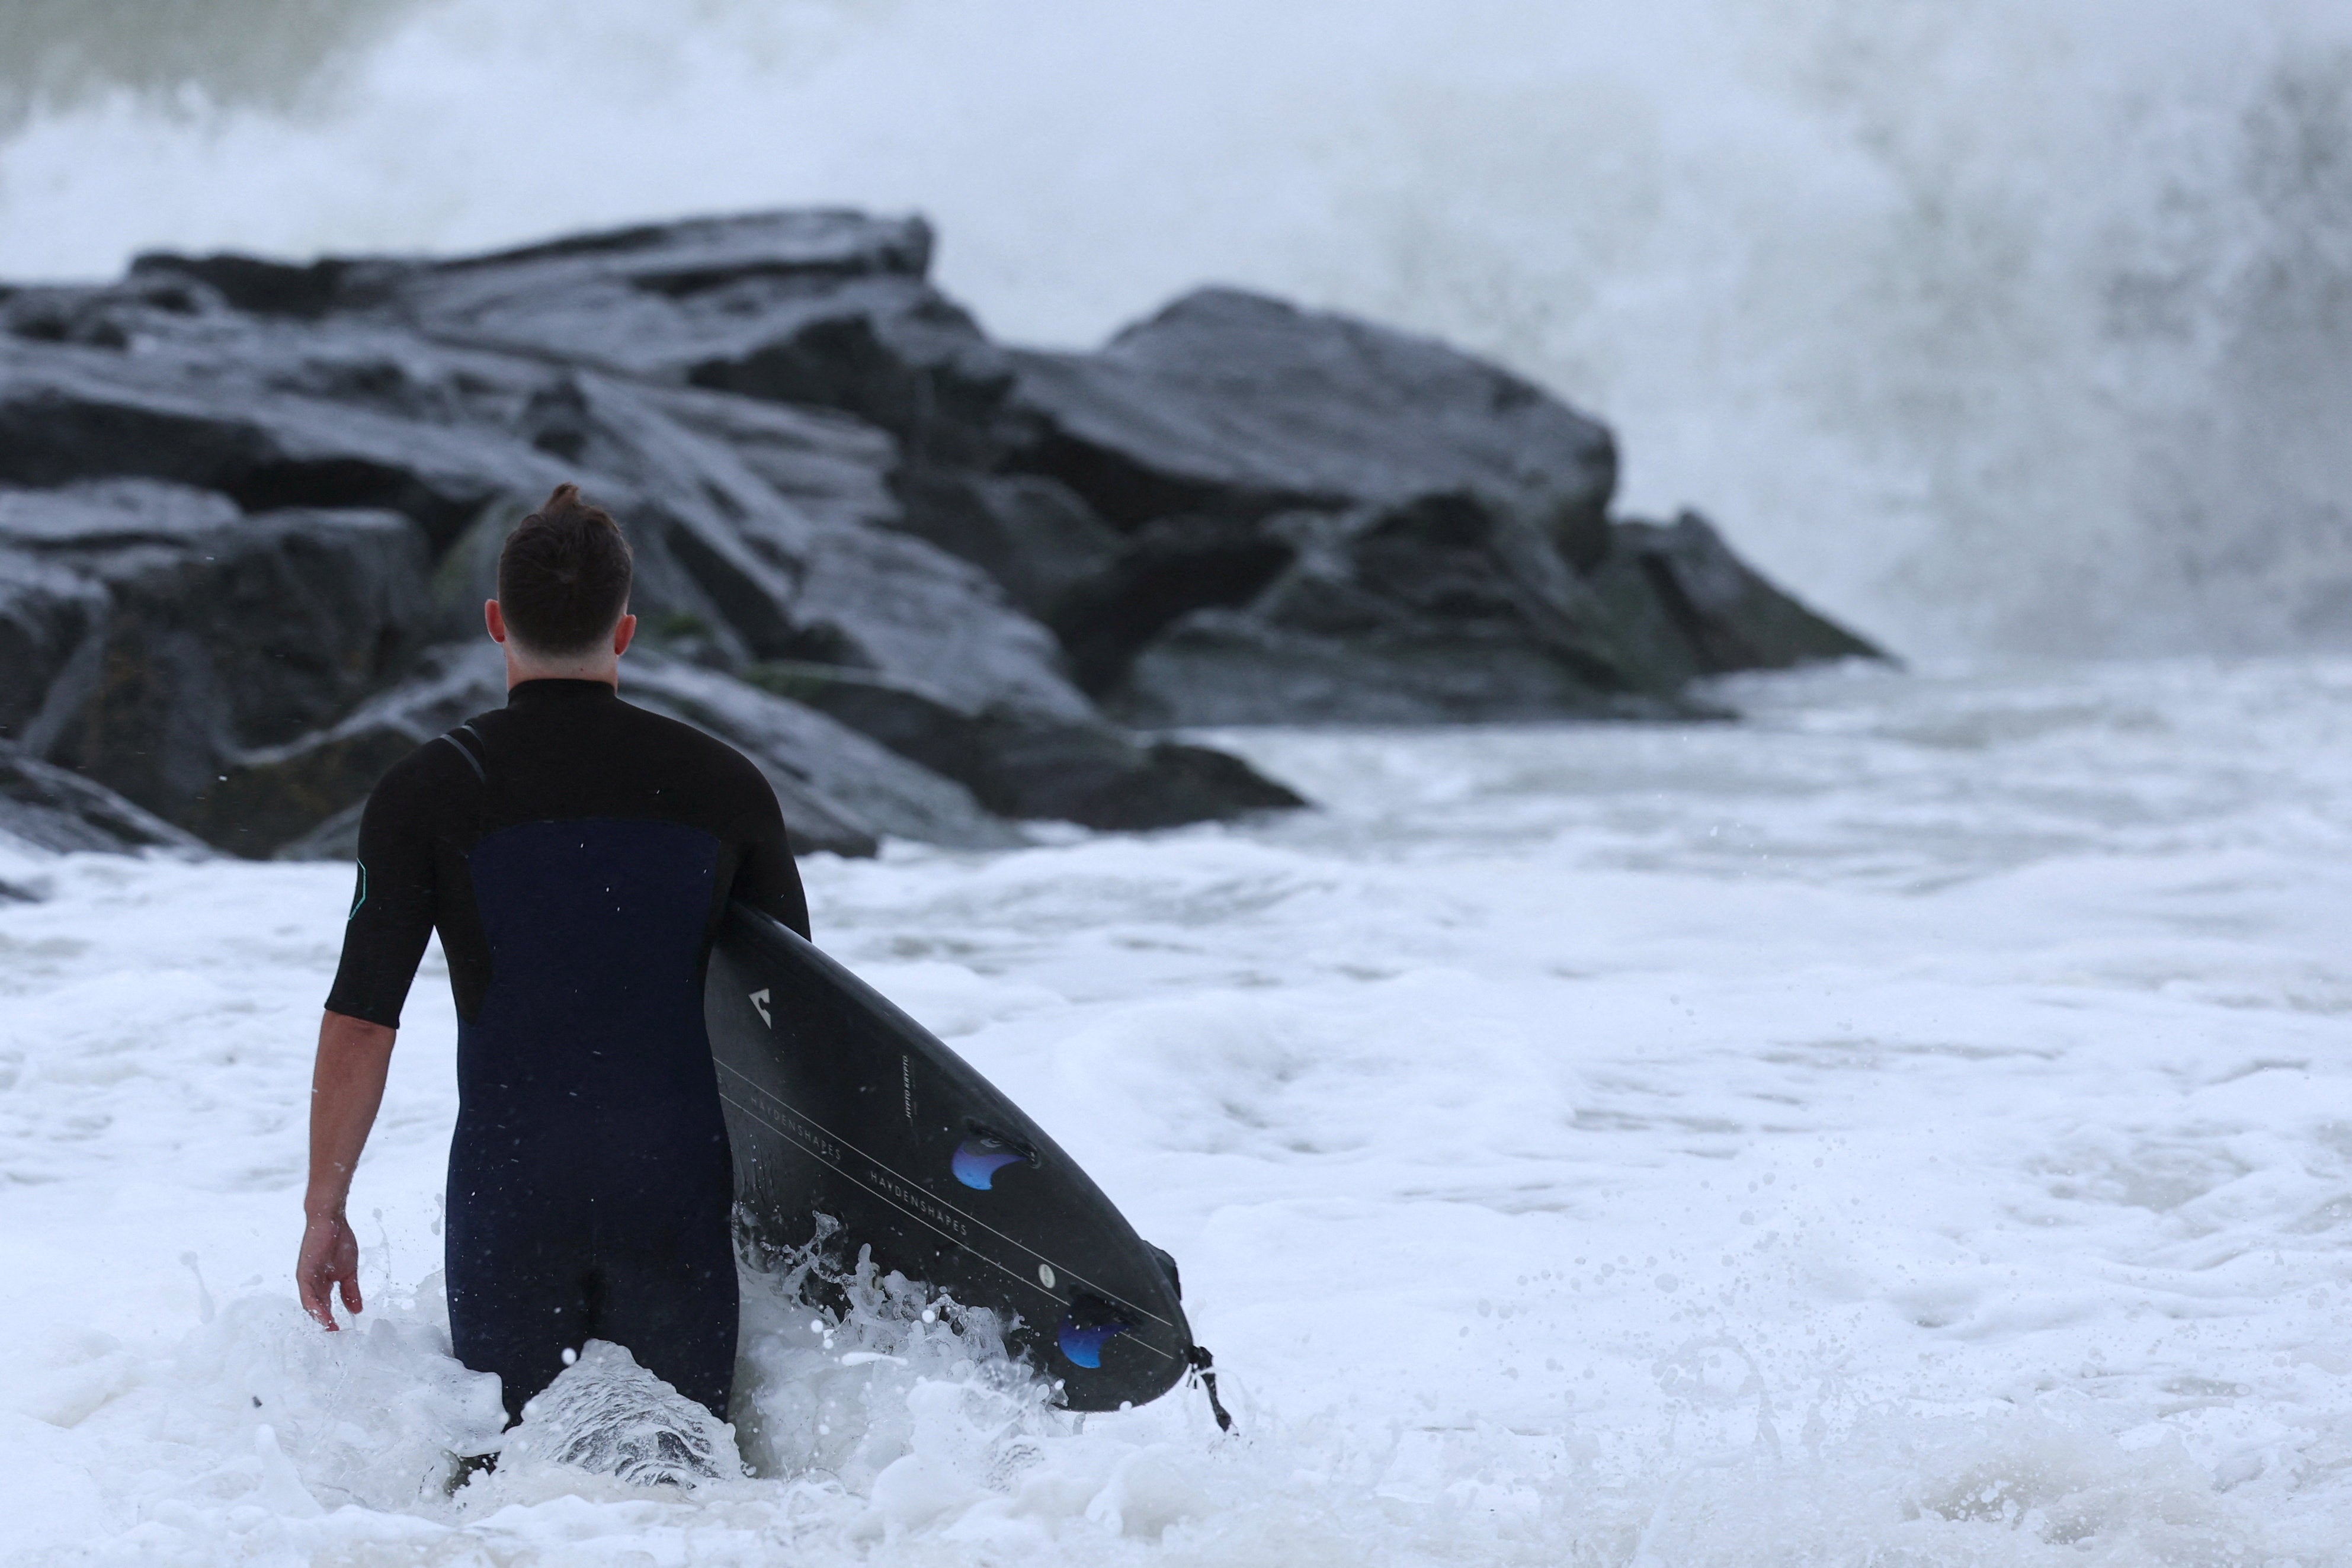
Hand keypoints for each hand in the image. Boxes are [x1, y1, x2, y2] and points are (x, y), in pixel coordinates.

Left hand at [297, 1210, 362, 1328]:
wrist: (331, 1221)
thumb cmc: (339, 1242)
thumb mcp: (349, 1271)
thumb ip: (351, 1291)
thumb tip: (357, 1310)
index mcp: (322, 1284)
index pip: (325, 1307)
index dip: (332, 1320)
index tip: (341, 1333)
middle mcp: (312, 1284)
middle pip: (316, 1309)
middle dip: (325, 1324)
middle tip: (334, 1337)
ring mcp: (307, 1279)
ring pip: (310, 1305)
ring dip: (319, 1319)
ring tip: (329, 1331)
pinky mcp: (304, 1273)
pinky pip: (307, 1294)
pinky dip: (314, 1307)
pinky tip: (322, 1316)